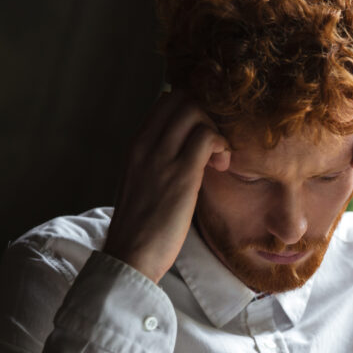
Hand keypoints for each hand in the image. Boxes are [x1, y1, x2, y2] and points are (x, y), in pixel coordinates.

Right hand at [104, 90, 230, 282]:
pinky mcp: (180, 175)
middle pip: (182, 97)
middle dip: (208, 115)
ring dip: (216, 129)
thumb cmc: (143, 226)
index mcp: (137, 144)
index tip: (205, 136)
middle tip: (216, 146)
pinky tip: (222, 166)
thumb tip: (185, 151)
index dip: (194, 110)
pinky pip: (207, 137)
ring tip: (219, 159)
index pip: (166, 100)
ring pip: (195, 110)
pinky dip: (222, 145)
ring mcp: (161, 157)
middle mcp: (145, 143)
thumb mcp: (145, 183)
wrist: (131, 255)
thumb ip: (159, 161)